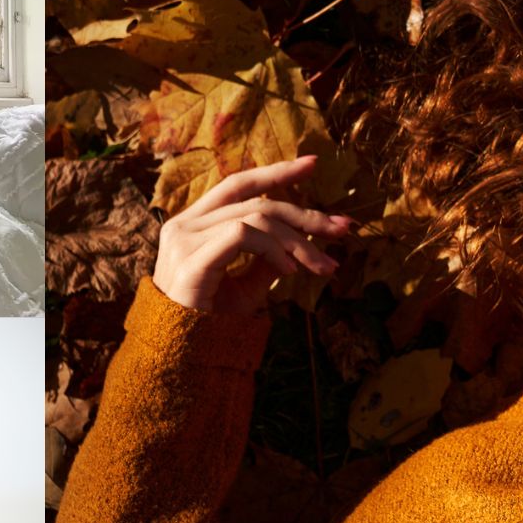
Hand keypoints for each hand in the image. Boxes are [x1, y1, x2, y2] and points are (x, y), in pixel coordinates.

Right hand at [152, 155, 355, 314]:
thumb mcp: (246, 286)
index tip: (313, 163)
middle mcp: (184, 224)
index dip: (276, 172)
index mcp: (193, 224)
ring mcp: (184, 238)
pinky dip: (274, 250)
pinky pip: (243, 235)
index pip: (238, 185)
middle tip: (343, 228)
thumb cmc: (209, 324)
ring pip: (256, 218)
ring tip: (322, 265)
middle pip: (256, 201)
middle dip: (305, 213)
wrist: (179, 358)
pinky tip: (290, 271)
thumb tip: (301, 240)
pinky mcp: (191, 258)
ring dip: (298, 240)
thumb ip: (267, 258)